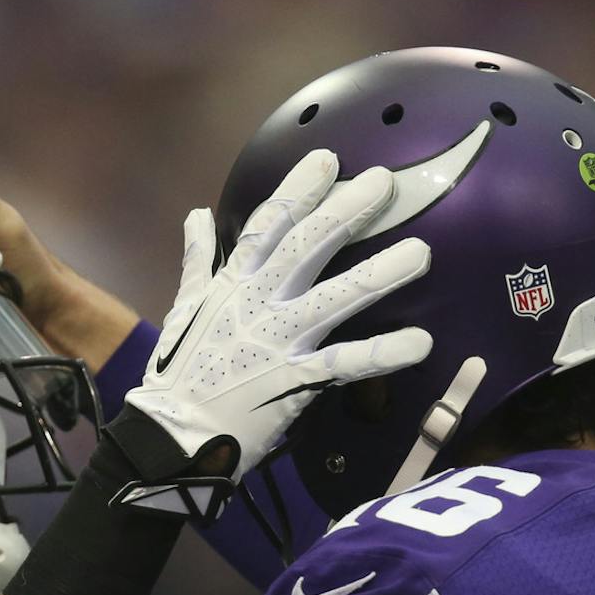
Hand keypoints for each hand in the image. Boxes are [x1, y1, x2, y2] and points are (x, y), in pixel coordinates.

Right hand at [118, 150, 431, 502]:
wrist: (171, 435)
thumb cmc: (179, 373)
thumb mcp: (184, 308)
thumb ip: (197, 261)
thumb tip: (196, 216)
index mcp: (233, 282)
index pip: (268, 225)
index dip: (298, 190)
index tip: (328, 160)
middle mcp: (259, 302)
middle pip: (308, 247)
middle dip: (347, 211)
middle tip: (385, 182)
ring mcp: (278, 340)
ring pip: (336, 298)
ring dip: (380, 274)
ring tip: (422, 254)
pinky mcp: (295, 380)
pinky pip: (347, 363)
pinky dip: (383, 353)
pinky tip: (421, 342)